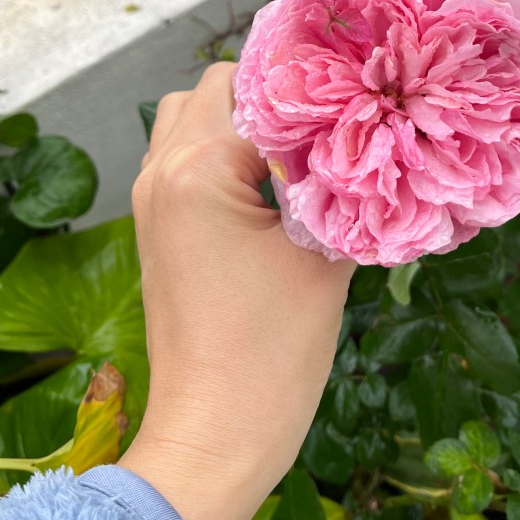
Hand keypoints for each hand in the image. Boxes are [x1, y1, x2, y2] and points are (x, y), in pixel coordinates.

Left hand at [118, 62, 353, 519]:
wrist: (215, 432)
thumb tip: (369, 140)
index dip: (315, 92)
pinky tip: (266, 188)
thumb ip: (343, 186)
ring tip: (293, 157)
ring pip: (190, 117)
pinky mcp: (154, 224)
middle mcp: (162, 170)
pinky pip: (181, 157)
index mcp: (199, 168)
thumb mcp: (324, 256)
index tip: (356, 100)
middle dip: (273, 98)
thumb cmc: (272, 351)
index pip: (262, 90)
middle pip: (217, 87)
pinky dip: (219, 153)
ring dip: (239, 123)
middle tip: (325, 128)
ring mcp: (150, 197)